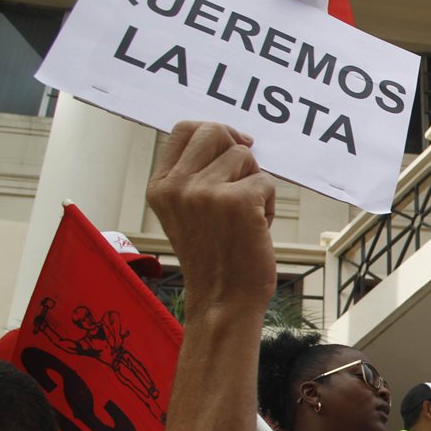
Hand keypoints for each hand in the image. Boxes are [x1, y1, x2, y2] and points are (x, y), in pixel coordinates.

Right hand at [146, 122, 277, 316]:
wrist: (223, 301)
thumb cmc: (214, 259)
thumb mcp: (188, 213)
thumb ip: (196, 177)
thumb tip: (234, 139)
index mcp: (160, 186)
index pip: (184, 129)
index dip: (216, 131)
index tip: (236, 144)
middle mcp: (177, 186)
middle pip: (215, 132)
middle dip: (238, 150)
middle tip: (247, 179)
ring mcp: (205, 192)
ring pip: (245, 156)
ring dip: (256, 183)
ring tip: (248, 216)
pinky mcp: (237, 201)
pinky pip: (266, 181)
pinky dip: (271, 204)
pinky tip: (259, 228)